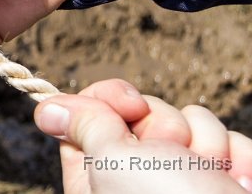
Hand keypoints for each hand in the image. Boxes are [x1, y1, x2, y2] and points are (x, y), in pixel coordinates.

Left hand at [35, 79, 251, 192]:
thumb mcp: (114, 162)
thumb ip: (85, 128)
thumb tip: (48, 110)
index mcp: (98, 178)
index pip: (88, 116)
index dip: (108, 99)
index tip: (128, 103)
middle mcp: (140, 180)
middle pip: (141, 113)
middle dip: (163, 123)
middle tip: (172, 152)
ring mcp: (186, 178)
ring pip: (190, 121)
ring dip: (203, 141)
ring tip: (209, 174)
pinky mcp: (225, 178)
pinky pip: (228, 139)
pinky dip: (236, 156)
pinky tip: (237, 181)